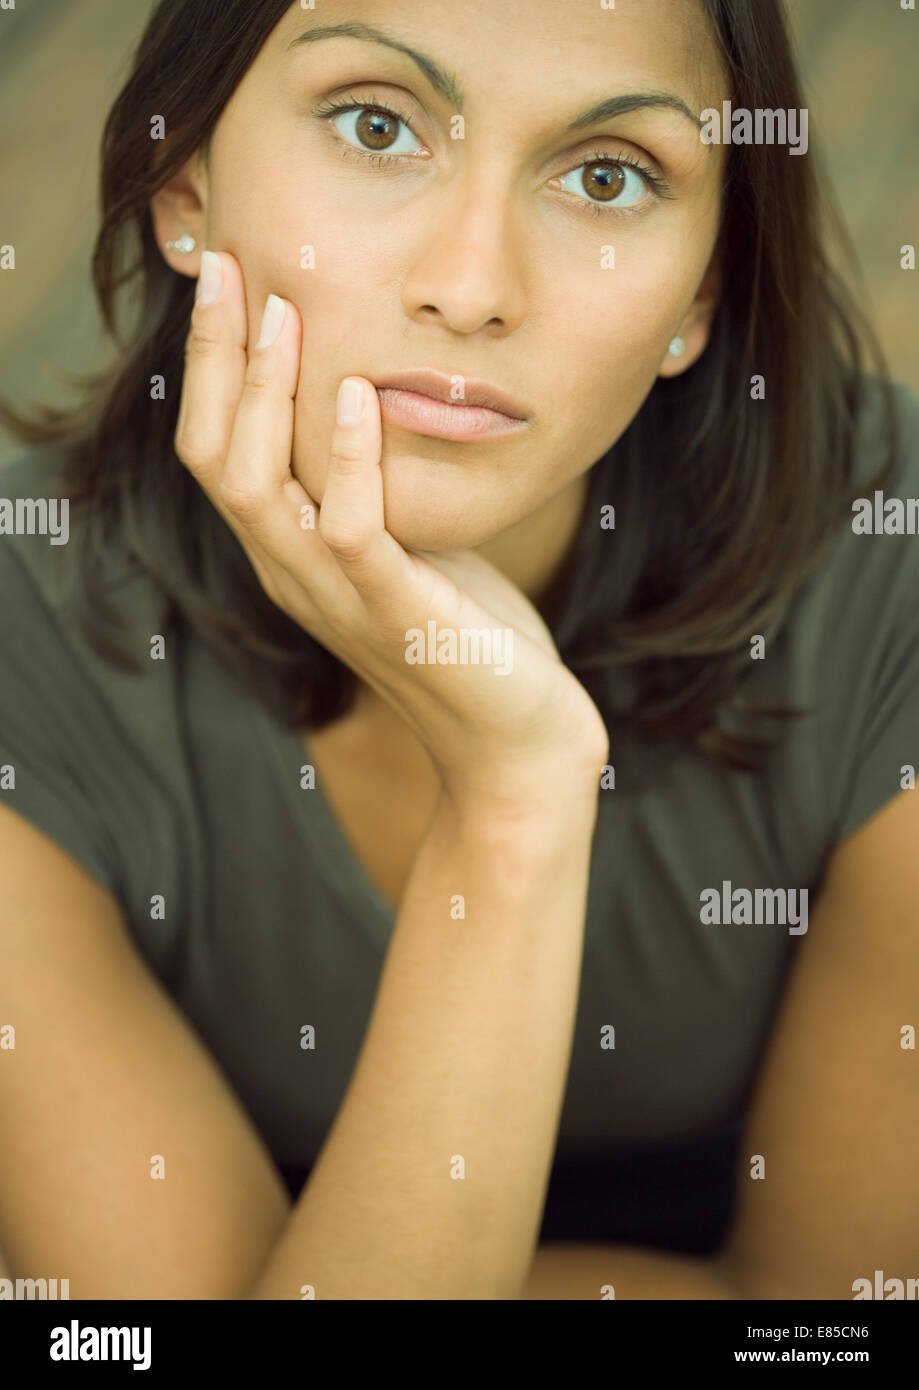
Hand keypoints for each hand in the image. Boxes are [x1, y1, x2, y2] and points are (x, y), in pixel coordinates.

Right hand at [174, 251, 608, 807]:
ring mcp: (337, 599)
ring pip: (259, 490)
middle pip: (216, 459)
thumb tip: (387, 406)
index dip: (211, 369)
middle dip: (215, 359)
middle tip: (230, 266)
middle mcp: (293, 576)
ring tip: (283, 311)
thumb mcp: (414, 545)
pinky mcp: (396, 614)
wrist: (518, 743)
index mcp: (291, 557)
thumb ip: (381, 489)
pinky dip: (348, 459)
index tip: (229, 282)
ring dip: (264, 395)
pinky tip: (355, 394)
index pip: (219, 454)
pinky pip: (350, 530)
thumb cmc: (471, 639)